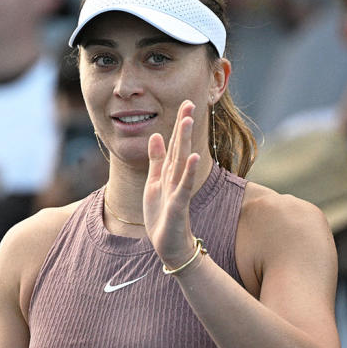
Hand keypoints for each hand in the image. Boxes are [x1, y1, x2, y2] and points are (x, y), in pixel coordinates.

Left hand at [143, 100, 201, 269]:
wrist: (169, 244)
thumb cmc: (162, 215)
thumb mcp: (154, 183)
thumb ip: (156, 160)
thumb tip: (155, 135)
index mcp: (169, 173)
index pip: (175, 144)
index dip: (178, 125)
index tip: (185, 104)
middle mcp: (176, 178)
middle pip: (180, 148)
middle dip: (183, 126)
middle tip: (189, 103)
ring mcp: (178, 191)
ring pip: (182, 162)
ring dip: (185, 141)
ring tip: (187, 121)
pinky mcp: (178, 205)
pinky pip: (183, 186)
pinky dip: (188, 172)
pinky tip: (192, 157)